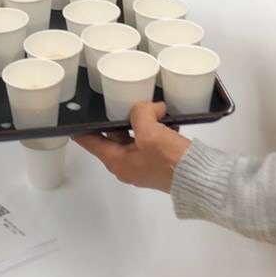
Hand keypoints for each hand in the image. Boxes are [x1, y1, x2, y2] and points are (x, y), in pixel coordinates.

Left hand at [73, 101, 190, 192]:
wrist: (201, 179)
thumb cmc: (169, 160)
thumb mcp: (150, 133)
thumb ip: (141, 114)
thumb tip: (149, 108)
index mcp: (117, 161)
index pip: (90, 141)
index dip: (81, 127)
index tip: (74, 113)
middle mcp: (127, 164)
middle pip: (114, 134)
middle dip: (121, 116)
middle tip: (123, 97)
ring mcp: (144, 164)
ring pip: (136, 134)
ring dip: (144, 120)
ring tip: (153, 107)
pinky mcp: (160, 161)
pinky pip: (152, 139)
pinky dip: (157, 128)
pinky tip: (168, 118)